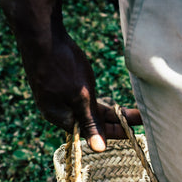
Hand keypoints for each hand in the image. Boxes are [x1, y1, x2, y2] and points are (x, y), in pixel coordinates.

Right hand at [20, 33, 141, 150]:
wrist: (40, 33)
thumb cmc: (61, 65)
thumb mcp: (81, 97)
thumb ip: (90, 122)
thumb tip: (99, 149)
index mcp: (61, 118)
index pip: (93, 133)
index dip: (116, 132)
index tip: (135, 131)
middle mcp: (59, 111)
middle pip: (94, 122)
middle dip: (118, 121)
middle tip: (141, 117)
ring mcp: (59, 97)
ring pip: (90, 110)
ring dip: (111, 112)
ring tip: (133, 112)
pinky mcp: (61, 85)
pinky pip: (84, 99)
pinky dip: (99, 102)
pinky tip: (112, 103)